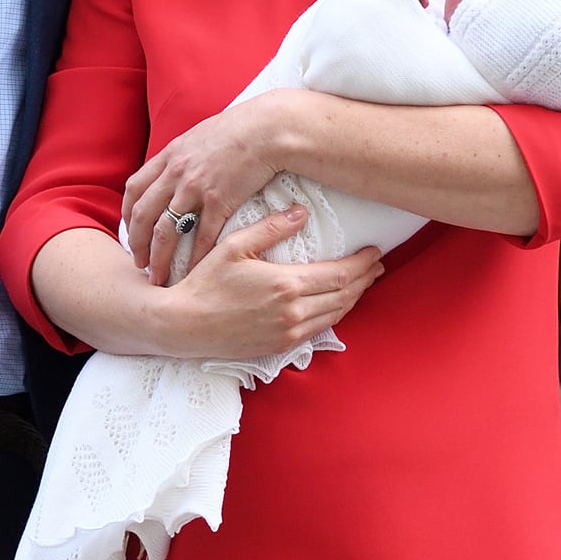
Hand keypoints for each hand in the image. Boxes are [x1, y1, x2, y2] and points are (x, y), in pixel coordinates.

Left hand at [124, 94, 287, 285]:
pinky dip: (194, 258)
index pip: (134, 188)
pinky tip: (192, 273)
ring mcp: (195, 188)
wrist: (268, 129)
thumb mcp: (199, 136)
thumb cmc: (239, 129)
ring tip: (159, 277)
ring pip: (166, 231)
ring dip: (159, 258)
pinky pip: (202, 236)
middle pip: (143, 215)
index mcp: (169, 156)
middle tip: (139, 264)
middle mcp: (176, 173)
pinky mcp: (220, 201)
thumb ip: (183, 154)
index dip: (127, 213)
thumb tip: (178, 166)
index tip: (131, 231)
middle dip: (137, 244)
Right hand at [158, 206, 384, 357]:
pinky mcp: (280, 346)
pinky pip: (318, 329)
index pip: (341, 274)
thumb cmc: (204, 282)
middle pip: (345, 295)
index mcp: (286, 284)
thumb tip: (301, 213)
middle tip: (377, 266)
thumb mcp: (234, 246)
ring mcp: (288, 332)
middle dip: (366, 280)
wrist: (183, 325)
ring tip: (363, 283)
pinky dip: (334, 314)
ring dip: (354, 298)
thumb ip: (270, 228)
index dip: (363, 263)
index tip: (375, 251)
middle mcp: (294, 312)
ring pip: (335, 315)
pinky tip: (335, 304)